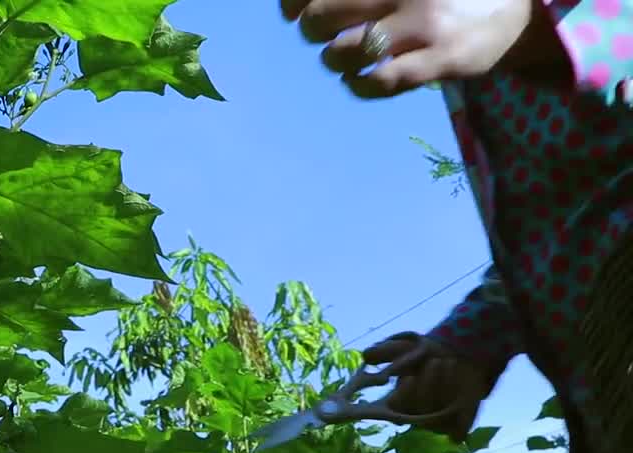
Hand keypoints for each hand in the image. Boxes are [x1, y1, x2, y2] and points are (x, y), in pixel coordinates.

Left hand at [279, 0, 569, 97]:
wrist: (521, 8)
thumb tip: (296, 4)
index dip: (293, 1)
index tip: (289, 11)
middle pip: (324, 14)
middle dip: (312, 29)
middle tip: (319, 34)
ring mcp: (427, 24)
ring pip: (348, 50)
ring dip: (333, 60)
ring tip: (340, 58)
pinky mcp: (444, 58)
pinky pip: (382, 81)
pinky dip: (359, 86)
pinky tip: (358, 81)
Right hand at [361, 332, 496, 441]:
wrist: (460, 357)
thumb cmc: (426, 355)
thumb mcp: (405, 347)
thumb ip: (384, 351)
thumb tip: (367, 356)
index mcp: (397, 401)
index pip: (395, 405)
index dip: (403, 395)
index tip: (409, 377)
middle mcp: (415, 416)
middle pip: (419, 408)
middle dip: (428, 384)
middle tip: (436, 361)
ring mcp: (437, 424)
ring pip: (439, 414)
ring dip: (447, 387)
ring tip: (451, 362)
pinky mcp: (458, 428)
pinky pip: (459, 428)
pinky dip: (464, 407)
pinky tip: (465, 384)